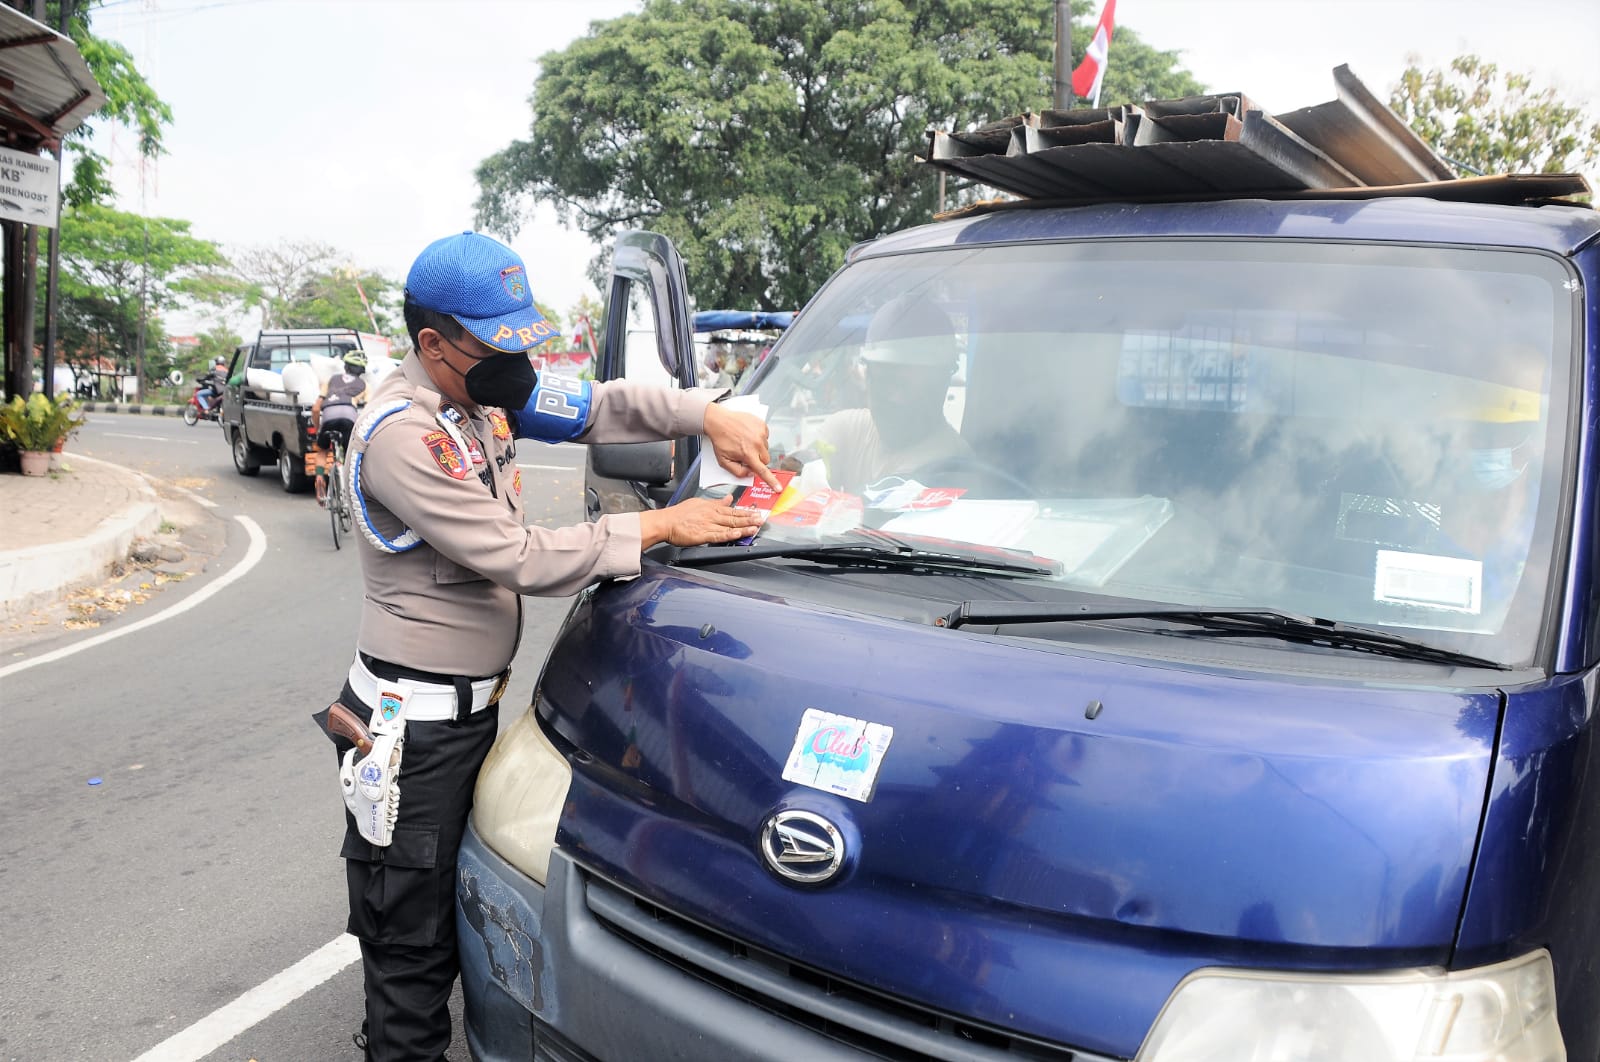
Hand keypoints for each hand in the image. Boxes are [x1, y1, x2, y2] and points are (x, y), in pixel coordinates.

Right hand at [640, 496, 764, 547]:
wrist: (665, 522)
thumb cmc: (679, 514)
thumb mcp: (699, 502)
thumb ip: (716, 502)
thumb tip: (729, 498)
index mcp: (711, 507)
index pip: (732, 509)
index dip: (746, 512)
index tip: (757, 513)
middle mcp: (711, 515)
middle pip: (734, 517)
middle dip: (749, 519)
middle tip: (761, 520)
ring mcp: (707, 525)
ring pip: (729, 525)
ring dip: (743, 527)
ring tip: (755, 527)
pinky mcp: (702, 534)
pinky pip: (718, 535)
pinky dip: (729, 534)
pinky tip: (738, 534)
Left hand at [703, 401, 780, 489]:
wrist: (718, 421)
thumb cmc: (720, 439)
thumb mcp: (723, 461)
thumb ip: (737, 471)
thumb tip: (750, 473)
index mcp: (748, 454)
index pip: (763, 471)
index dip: (771, 481)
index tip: (778, 487)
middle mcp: (757, 444)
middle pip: (765, 459)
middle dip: (758, 459)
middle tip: (747, 454)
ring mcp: (761, 433)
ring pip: (766, 448)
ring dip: (758, 447)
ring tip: (746, 441)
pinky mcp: (762, 425)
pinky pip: (766, 436)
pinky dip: (759, 437)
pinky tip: (748, 434)